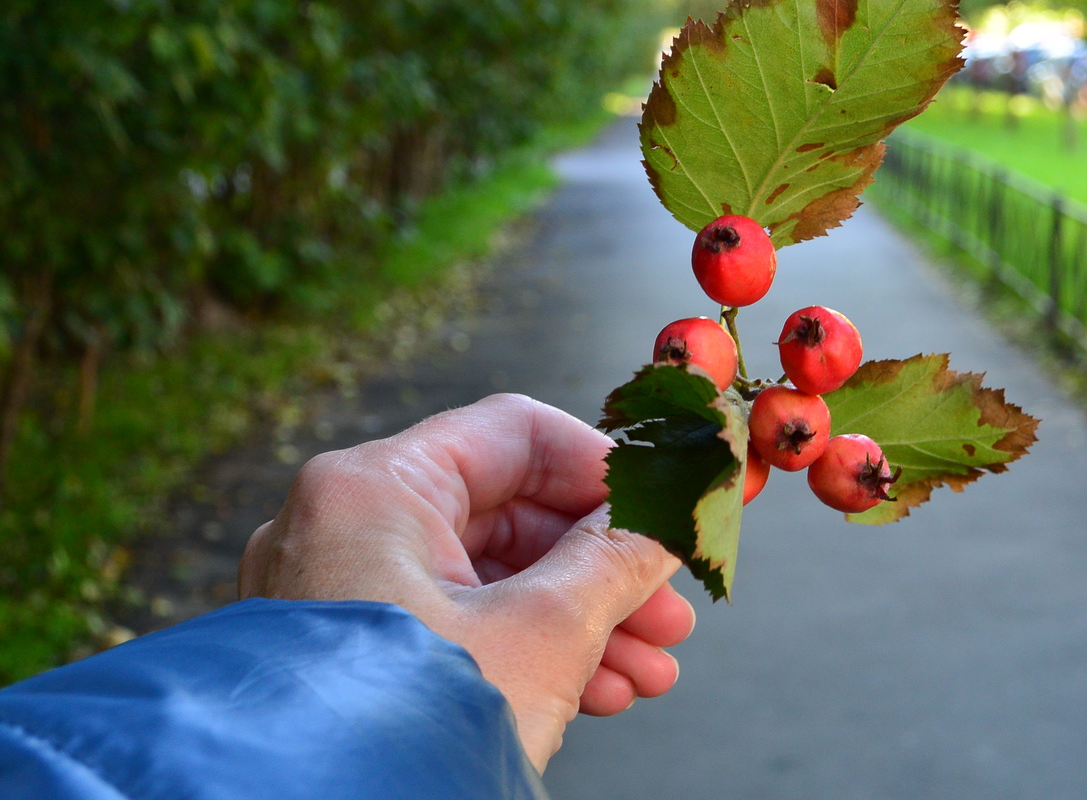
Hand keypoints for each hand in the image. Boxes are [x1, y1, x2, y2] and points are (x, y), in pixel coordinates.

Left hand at [238, 393, 694, 771]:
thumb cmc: (405, 732)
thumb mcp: (541, 635)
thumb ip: (615, 562)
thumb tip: (665, 522)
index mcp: (372, 489)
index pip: (514, 433)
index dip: (602, 469)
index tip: (659, 508)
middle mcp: (343, 527)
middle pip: (508, 514)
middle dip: (603, 566)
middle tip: (668, 605)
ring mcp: (339, 594)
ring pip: (489, 579)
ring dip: (580, 619)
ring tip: (648, 668)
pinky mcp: (348, 655)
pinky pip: (454, 627)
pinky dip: (526, 651)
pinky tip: (597, 691)